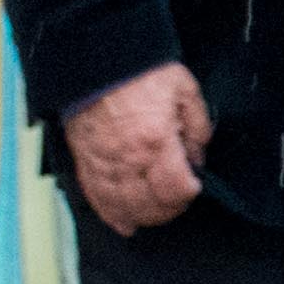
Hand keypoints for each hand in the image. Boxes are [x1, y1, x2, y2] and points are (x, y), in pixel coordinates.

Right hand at [63, 65, 209, 232]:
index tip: (194, 184)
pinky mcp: (85, 161)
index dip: (189, 193)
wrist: (97, 60)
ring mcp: (103, 163)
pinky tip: (123, 223)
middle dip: (169, 209)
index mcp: (156, 141)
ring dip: (142, 216)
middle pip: (150, 205)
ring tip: (155, 213)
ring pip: (122, 206)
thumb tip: (197, 158)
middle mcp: (127, 158)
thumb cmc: (141, 73)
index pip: (176, 188)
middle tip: (178, 198)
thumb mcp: (185, 92)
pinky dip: (110, 214)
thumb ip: (197, 128)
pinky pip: (96, 196)